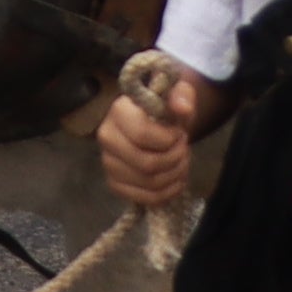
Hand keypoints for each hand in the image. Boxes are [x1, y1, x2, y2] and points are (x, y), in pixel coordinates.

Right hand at [97, 62, 212, 211]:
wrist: (156, 124)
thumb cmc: (166, 108)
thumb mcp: (178, 94)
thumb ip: (182, 96)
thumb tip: (183, 108)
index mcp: (119, 111)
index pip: (142, 134)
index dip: (169, 139)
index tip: (180, 134)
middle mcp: (107, 137)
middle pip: (146, 163)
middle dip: (175, 160)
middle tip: (184, 150)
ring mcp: (108, 162)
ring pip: (148, 182)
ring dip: (174, 176)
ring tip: (182, 163)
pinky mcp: (114, 183)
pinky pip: (143, 198)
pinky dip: (166, 193)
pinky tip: (175, 180)